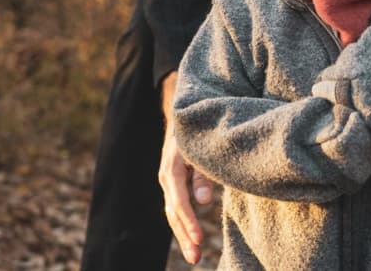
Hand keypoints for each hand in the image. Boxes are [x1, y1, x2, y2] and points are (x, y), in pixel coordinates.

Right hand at [157, 71, 214, 264]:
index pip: (179, 201)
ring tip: (195, 256)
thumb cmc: (197, 129)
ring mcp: (168, 181)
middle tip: (196, 258)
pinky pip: (177, 208)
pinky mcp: (175, 183)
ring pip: (173, 213)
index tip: (199, 239)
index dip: (190, 221)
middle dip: (185, 236)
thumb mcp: (202, 148)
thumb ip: (204, 173)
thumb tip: (204, 202)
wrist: (183, 114)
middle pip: (173, 213)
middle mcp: (166, 177)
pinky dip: (184, 224)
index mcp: (172, 168)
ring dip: (184, 235)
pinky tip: (192, 238)